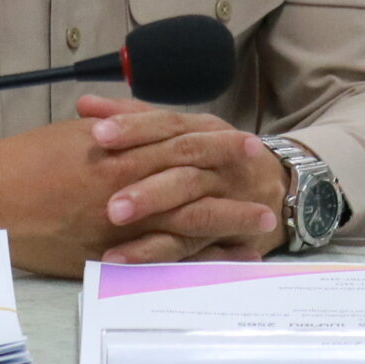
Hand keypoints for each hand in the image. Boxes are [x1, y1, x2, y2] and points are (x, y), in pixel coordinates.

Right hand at [0, 96, 285, 276]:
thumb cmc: (27, 160)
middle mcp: (122, 187)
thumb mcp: (75, 135)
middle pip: (191, 185)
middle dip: (232, 186)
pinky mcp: (104, 255)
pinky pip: (158, 260)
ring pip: (182, 224)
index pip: (179, 145)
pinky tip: (220, 262)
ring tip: (260, 229)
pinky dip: (193, 260)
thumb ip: (116, 129)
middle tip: (268, 189)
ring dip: (225, 226)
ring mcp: (116, 225)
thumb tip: (146, 125)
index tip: (247, 146)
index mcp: (116, 151)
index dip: (216, 146)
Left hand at [80, 95, 289, 263]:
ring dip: (154, 214)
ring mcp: (226, 200)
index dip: (135, 128)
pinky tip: (121, 258)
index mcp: (203, 130)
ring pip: (191, 208)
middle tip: (108, 196)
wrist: (279, 188)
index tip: (98, 134)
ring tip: (113, 222)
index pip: (169, 124)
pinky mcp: (224, 236)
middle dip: (145, 180)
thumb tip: (85, 105)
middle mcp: (218, 161)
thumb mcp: (183, 130)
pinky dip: (156, 253)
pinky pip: (190, 246)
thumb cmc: (214, 156)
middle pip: (182, 165)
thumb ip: (134, 117)